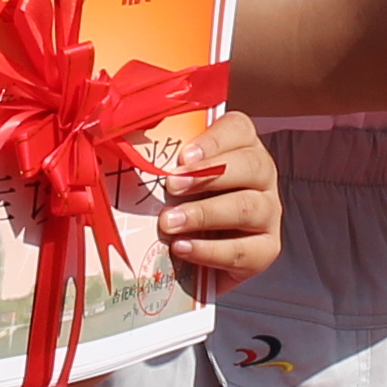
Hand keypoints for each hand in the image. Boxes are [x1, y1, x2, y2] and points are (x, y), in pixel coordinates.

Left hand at [154, 111, 283, 289]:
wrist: (197, 256)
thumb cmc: (182, 203)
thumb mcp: (173, 176)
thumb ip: (160, 158)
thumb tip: (118, 140)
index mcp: (242, 147)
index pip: (239, 130)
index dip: (213, 140)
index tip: (183, 157)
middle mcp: (262, 176)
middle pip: (251, 165)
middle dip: (209, 175)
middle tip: (171, 186)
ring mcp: (269, 212)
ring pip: (249, 207)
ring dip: (205, 214)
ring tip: (170, 223)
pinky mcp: (266, 249)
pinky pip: (245, 250)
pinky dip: (211, 251)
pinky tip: (182, 248)